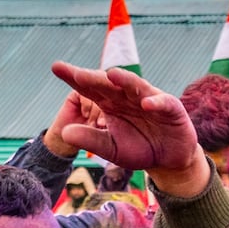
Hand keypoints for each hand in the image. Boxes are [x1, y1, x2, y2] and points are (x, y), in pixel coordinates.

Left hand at [51, 62, 203, 196]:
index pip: (89, 87)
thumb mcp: (111, 148)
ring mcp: (150, 98)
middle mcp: (128, 96)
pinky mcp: (171, 108)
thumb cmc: (139, 148)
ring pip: (136, 86)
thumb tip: (65, 133)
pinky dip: (156, 102)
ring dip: (126, 80)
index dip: (74, 77)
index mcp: (110, 102)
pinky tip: (147, 104)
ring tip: (112, 76)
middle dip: (95, 77)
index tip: (56, 67)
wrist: (167, 160)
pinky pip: (163, 102)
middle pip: (109, 84)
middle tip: (77, 74)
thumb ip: (90, 140)